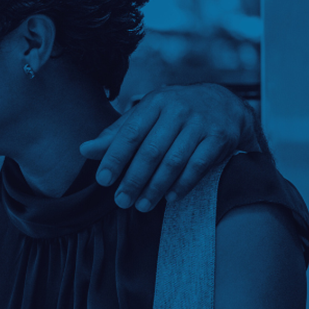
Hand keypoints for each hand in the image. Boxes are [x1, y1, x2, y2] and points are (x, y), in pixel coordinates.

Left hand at [80, 83, 256, 211]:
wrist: (224, 103)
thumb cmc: (174, 113)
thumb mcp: (145, 116)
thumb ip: (117, 134)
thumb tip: (84, 150)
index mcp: (154, 103)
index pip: (130, 133)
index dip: (114, 158)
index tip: (103, 180)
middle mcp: (178, 110)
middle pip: (151, 151)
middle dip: (133, 180)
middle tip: (121, 201)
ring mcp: (200, 123)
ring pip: (174, 161)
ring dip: (156, 188)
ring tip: (142, 205)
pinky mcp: (219, 137)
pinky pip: (198, 166)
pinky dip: (182, 184)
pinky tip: (170, 198)